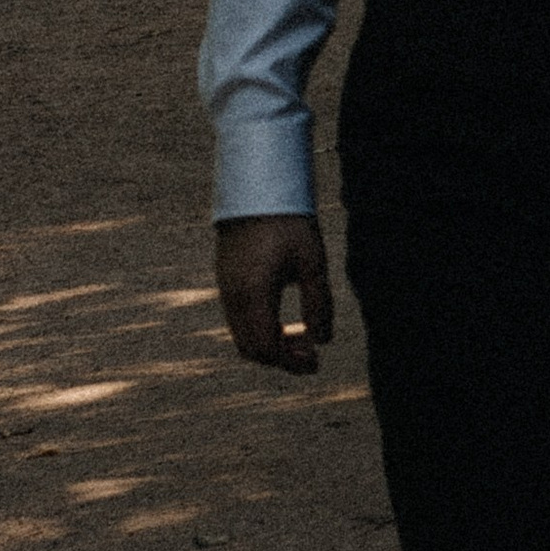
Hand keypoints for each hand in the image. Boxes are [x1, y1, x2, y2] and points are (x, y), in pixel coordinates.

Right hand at [215, 213, 333, 373]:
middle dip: (281, 358)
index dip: (292, 362)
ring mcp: (226, 289)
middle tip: (311, 353)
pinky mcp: (225, 281)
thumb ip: (319, 304)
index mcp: (254, 295)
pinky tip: (283, 318)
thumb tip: (323, 341)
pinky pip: (238, 320)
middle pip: (252, 349)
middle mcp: (233, 297)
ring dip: (270, 344)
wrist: (257, 188)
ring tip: (300, 335)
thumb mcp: (313, 262)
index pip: (267, 348)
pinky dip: (259, 329)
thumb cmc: (289, 223)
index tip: (316, 361)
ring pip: (242, 336)